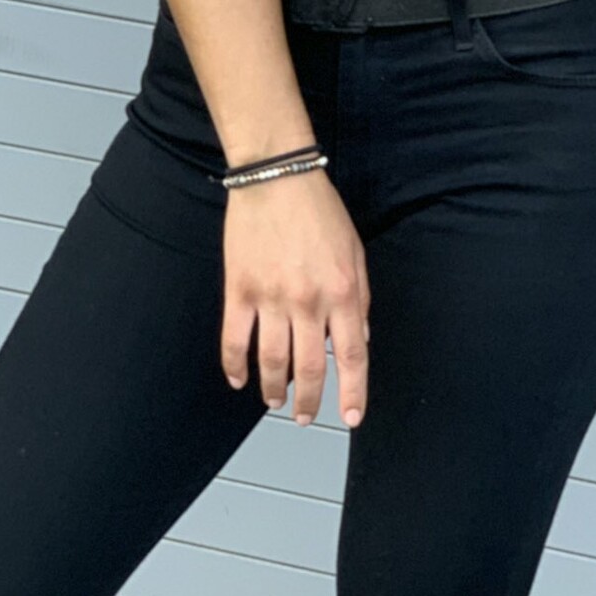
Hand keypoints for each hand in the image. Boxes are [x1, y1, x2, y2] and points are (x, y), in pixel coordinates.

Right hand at [220, 167, 370, 429]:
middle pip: (310, 368)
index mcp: (343, 292)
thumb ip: (360, 298)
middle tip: (306, 418)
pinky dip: (235, 365)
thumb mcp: (355, 252)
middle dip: (310, 402)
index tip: (351, 416)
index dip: (353, 392)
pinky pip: (234, 339)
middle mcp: (308, 302)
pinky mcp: (239, 289)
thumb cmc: (319, 210)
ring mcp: (271, 298)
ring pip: (272, 362)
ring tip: (275, 401)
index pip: (353, 356)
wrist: (276, 177)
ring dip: (274, 389)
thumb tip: (361, 339)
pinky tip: (239, 379)